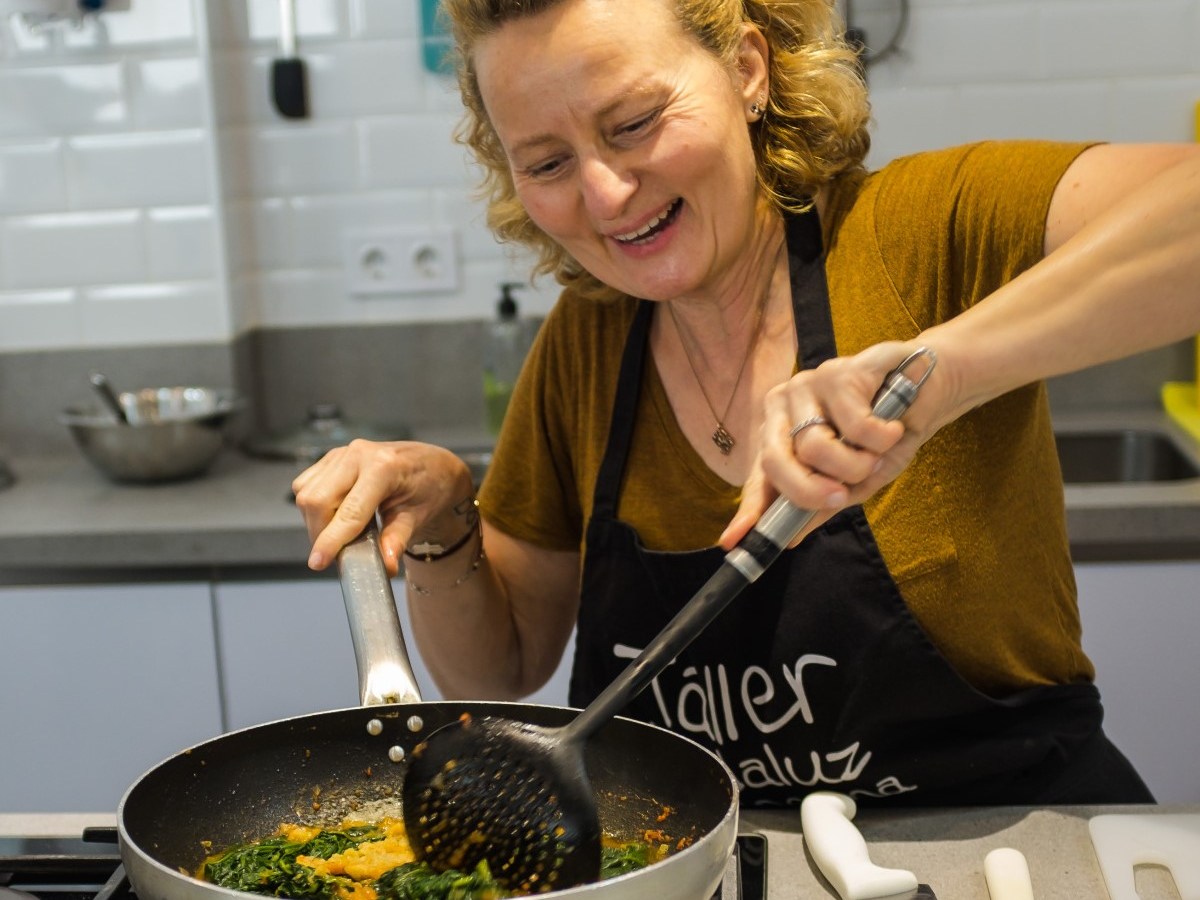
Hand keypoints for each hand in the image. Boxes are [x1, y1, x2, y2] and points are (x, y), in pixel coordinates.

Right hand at [291, 439, 474, 574]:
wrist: (430, 465)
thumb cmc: (427, 489)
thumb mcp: (417, 517)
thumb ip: (397, 540)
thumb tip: (385, 566)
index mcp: (383, 467)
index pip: (348, 511)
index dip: (331, 540)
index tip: (318, 563)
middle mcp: (358, 454)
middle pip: (317, 500)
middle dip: (320, 534)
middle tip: (334, 554)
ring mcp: (341, 453)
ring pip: (306, 494)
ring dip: (316, 521)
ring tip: (339, 534)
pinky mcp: (331, 458)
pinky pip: (306, 486)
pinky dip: (314, 507)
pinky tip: (335, 515)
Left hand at [720, 342, 940, 548]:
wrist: (933, 389)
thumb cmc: (888, 434)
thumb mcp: (856, 479)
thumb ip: (823, 503)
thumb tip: (789, 538)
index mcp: (782, 431)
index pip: (759, 475)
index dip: (749, 509)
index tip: (733, 541)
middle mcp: (785, 405)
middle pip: (775, 460)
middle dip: (808, 491)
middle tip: (841, 496)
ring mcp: (808, 384)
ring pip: (814, 447)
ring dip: (856, 464)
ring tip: (876, 453)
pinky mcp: (840, 371)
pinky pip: (854, 426)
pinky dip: (881, 438)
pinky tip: (892, 427)